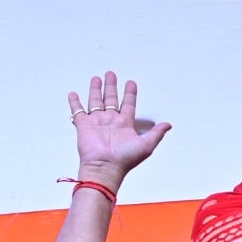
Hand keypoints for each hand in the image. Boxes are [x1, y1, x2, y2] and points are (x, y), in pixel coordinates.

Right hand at [67, 72, 171, 192]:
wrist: (104, 168)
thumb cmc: (124, 160)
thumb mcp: (146, 145)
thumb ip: (156, 133)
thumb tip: (168, 125)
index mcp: (124, 124)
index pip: (128, 104)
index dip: (130, 93)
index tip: (131, 83)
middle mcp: (110, 121)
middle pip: (111, 99)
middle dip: (111, 86)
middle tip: (110, 74)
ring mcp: (96, 123)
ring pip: (95, 102)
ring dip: (96, 90)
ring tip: (96, 78)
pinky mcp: (83, 126)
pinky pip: (78, 111)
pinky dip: (74, 103)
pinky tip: (73, 94)